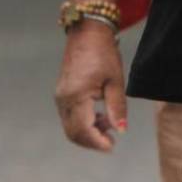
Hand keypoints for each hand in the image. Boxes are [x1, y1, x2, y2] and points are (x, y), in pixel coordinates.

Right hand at [54, 20, 126, 151]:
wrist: (87, 35)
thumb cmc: (104, 54)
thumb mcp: (116, 81)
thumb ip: (117, 107)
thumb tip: (121, 130)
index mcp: (76, 97)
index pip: (83, 130)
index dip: (97, 142)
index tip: (113, 146)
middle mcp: (63, 100)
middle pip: (73, 132)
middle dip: (92, 140)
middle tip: (112, 140)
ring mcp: (60, 98)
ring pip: (70, 126)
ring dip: (89, 132)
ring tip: (110, 125)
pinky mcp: (62, 95)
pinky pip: (70, 117)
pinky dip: (84, 122)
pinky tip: (100, 117)